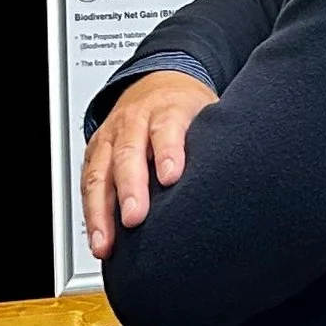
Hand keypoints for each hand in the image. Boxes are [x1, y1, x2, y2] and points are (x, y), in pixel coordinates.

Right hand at [82, 70, 218, 258]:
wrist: (158, 81)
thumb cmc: (185, 106)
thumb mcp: (206, 112)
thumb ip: (214, 140)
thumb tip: (238, 174)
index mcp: (167, 107)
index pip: (167, 127)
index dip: (168, 152)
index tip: (172, 177)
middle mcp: (133, 121)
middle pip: (128, 152)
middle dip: (130, 187)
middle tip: (135, 218)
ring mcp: (110, 136)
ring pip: (99, 173)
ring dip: (100, 211)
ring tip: (106, 243)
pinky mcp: (94, 153)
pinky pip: (87, 185)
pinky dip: (91, 215)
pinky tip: (99, 240)